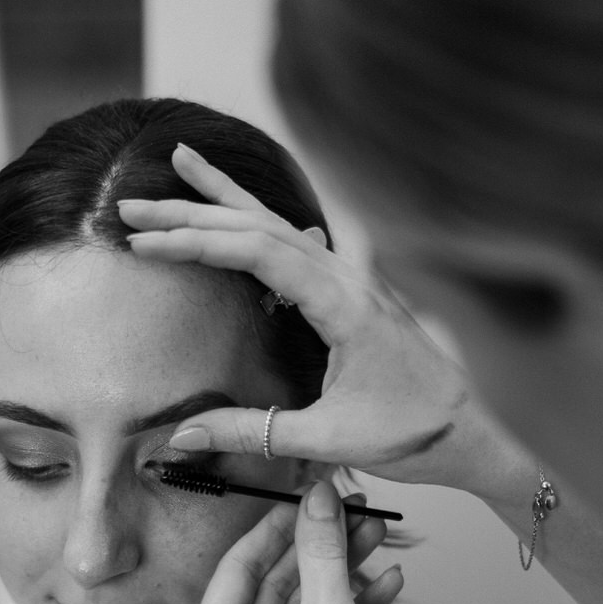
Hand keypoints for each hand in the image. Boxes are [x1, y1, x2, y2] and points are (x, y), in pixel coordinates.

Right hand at [120, 145, 527, 500]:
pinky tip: (249, 214)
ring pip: (280, 224)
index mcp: (342, 302)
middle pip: (260, 225)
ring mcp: (354, 279)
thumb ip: (252, 433)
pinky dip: (260, 222)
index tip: (144, 244)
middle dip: (193, 209)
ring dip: (226, 199)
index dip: (195, 242)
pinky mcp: (355, 293)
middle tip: (132, 205)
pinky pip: (299, 243)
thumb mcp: (326, 439)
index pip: (256, 251)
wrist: (470, 434)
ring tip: (184, 164)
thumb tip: (182, 435)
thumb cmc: (409, 436)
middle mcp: (348, 277)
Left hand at [181, 486, 400, 603]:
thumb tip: (321, 497)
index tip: (311, 493)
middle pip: (270, 588)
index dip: (280, 524)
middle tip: (354, 511)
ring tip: (378, 538)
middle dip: (318, 551)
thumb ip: (323, 554)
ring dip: (338, 578)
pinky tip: (386, 584)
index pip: (238, 567)